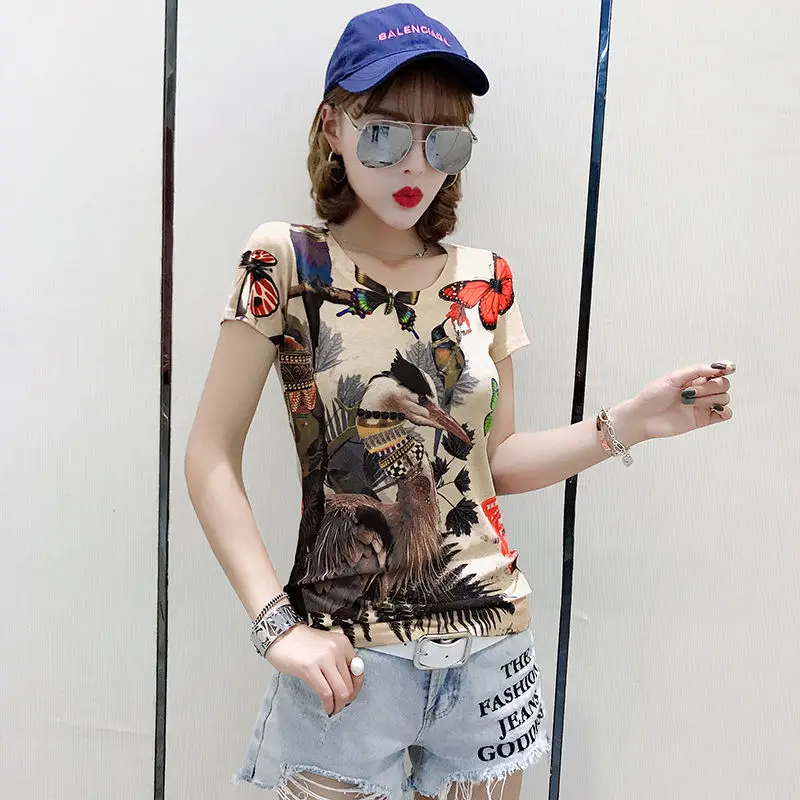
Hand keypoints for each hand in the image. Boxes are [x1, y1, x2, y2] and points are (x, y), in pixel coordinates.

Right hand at [264, 623, 363, 715]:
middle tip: (339, 706)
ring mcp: (324, 659)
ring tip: (333, 709)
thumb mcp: (327, 646)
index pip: (359, 671)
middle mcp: (337, 649)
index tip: (350, 696)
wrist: (281, 635)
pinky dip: (328, 705)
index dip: (356, 688)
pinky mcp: (310, 668)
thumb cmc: (303, 643)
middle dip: (346, 700)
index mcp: (343, 643)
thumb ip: (340, 660)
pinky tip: (326, 708)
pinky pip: (326, 693)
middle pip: (350, 684)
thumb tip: (350, 685)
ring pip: (341, 691)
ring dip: (338, 705)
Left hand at [617, 361, 735, 442]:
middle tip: (688, 392)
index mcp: (694, 378)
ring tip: (688, 402)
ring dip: (709, 399)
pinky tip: (711, 409)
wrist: (643, 417)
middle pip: (723, 384)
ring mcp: (703, 405)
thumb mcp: (672, 378)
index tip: (727, 369)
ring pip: (725, 398)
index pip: (718, 370)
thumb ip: (695, 371)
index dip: (727, 368)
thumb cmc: (652, 396)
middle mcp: (701, 390)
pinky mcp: (704, 419)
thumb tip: (715, 368)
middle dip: (709, 387)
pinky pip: (726, 414)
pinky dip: (724, 411)